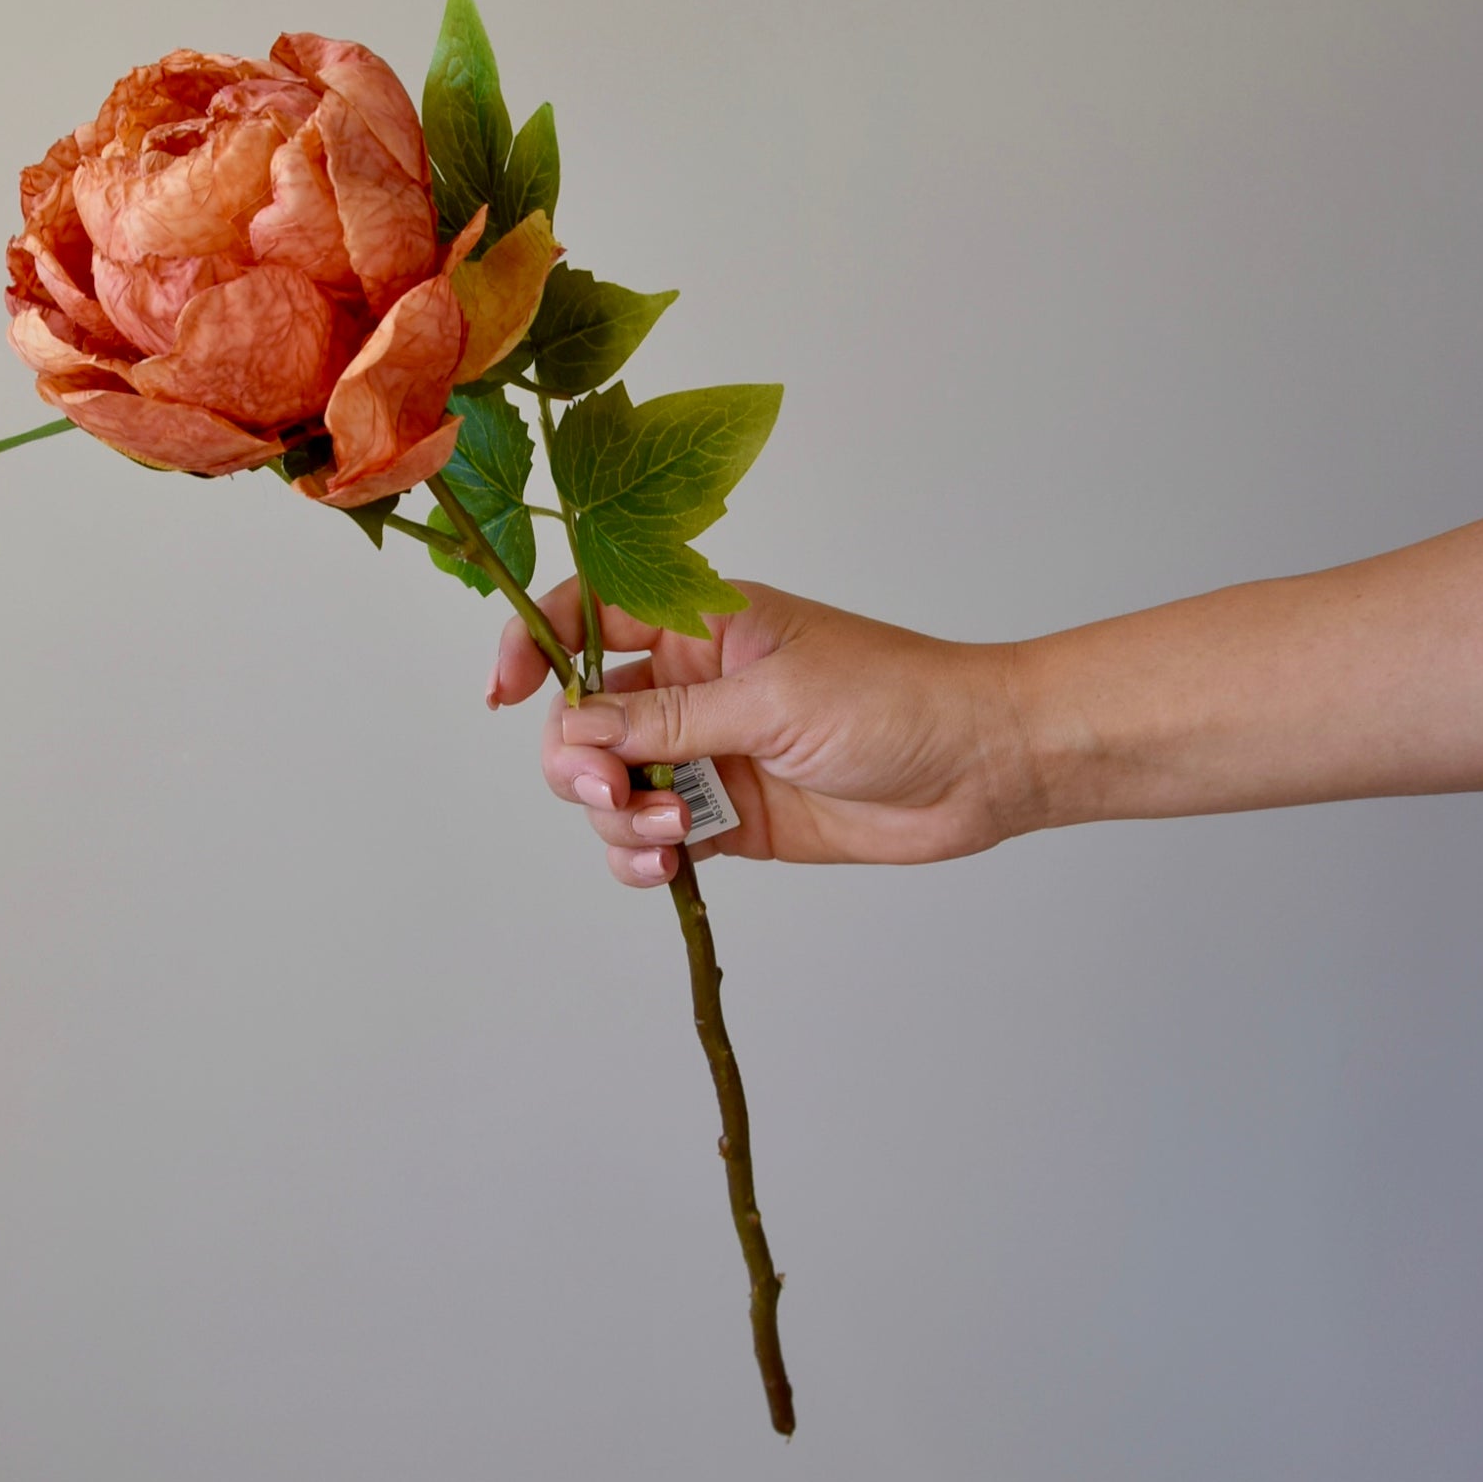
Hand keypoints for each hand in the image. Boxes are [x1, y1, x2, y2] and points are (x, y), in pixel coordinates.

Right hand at [489, 579, 1039, 887]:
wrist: (979, 765)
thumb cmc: (895, 699)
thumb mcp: (772, 698)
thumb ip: (667, 718)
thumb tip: (575, 726)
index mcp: (700, 621)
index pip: (588, 614)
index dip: (534, 644)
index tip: (503, 691)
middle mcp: (692, 684)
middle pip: (582, 717)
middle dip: (577, 759)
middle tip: (610, 788)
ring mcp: (708, 751)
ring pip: (609, 786)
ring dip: (617, 817)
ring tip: (675, 833)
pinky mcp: (729, 815)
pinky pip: (652, 837)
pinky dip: (643, 857)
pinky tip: (671, 867)